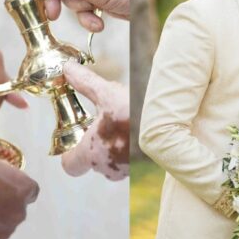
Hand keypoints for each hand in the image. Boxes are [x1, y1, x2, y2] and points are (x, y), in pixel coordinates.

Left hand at [60, 61, 128, 180]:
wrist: (170, 127)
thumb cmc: (135, 114)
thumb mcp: (108, 93)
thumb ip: (85, 83)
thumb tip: (69, 69)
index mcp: (91, 152)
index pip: (70, 165)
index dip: (69, 154)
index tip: (74, 140)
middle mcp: (106, 167)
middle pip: (91, 162)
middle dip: (93, 147)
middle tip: (100, 128)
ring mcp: (124, 169)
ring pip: (110, 164)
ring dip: (111, 149)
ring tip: (120, 128)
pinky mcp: (140, 167)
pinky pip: (126, 162)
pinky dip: (126, 150)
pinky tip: (134, 132)